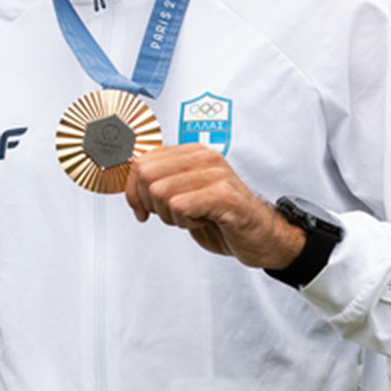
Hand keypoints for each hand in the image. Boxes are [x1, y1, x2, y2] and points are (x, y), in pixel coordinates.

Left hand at [124, 144, 304, 269]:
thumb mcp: (184, 195)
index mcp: (192, 153)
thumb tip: (128, 184)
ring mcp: (216, 174)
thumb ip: (159, 183)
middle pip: (145, 174)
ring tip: (193, 217)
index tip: (142, 209)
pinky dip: (185, 221)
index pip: (141, 161)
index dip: (133, 190)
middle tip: (173, 214)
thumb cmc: (222, 217)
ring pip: (160, 192)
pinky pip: (180, 206)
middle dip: (151, 203)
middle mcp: (204, 157)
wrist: (261, 237)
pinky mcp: (225, 196)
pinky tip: (203, 221)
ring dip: (170, 215)